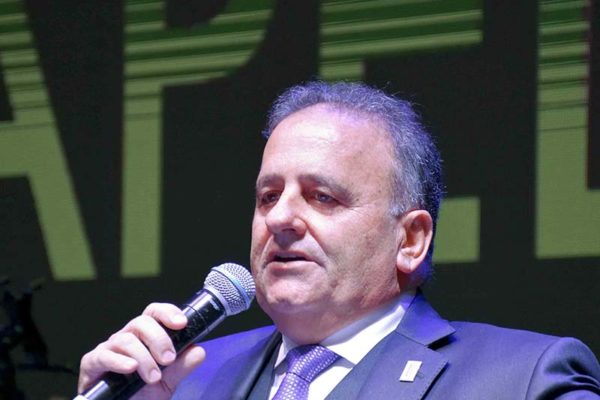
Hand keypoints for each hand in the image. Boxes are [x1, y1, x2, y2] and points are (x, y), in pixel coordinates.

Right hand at [77, 303, 205, 398]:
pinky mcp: (92, 363)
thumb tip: (199, 351)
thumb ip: (182, 367)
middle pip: (142, 322)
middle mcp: (128, 337)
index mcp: (146, 337)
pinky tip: (131, 369)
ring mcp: (109, 348)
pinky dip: (119, 361)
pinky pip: (103, 355)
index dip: (168, 313)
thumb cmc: (142, 396)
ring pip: (126, 340)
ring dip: (144, 357)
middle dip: (159, 339)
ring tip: (153, 377)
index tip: (182, 323)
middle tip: (169, 359)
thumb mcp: (168, 383)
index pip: (155, 313)